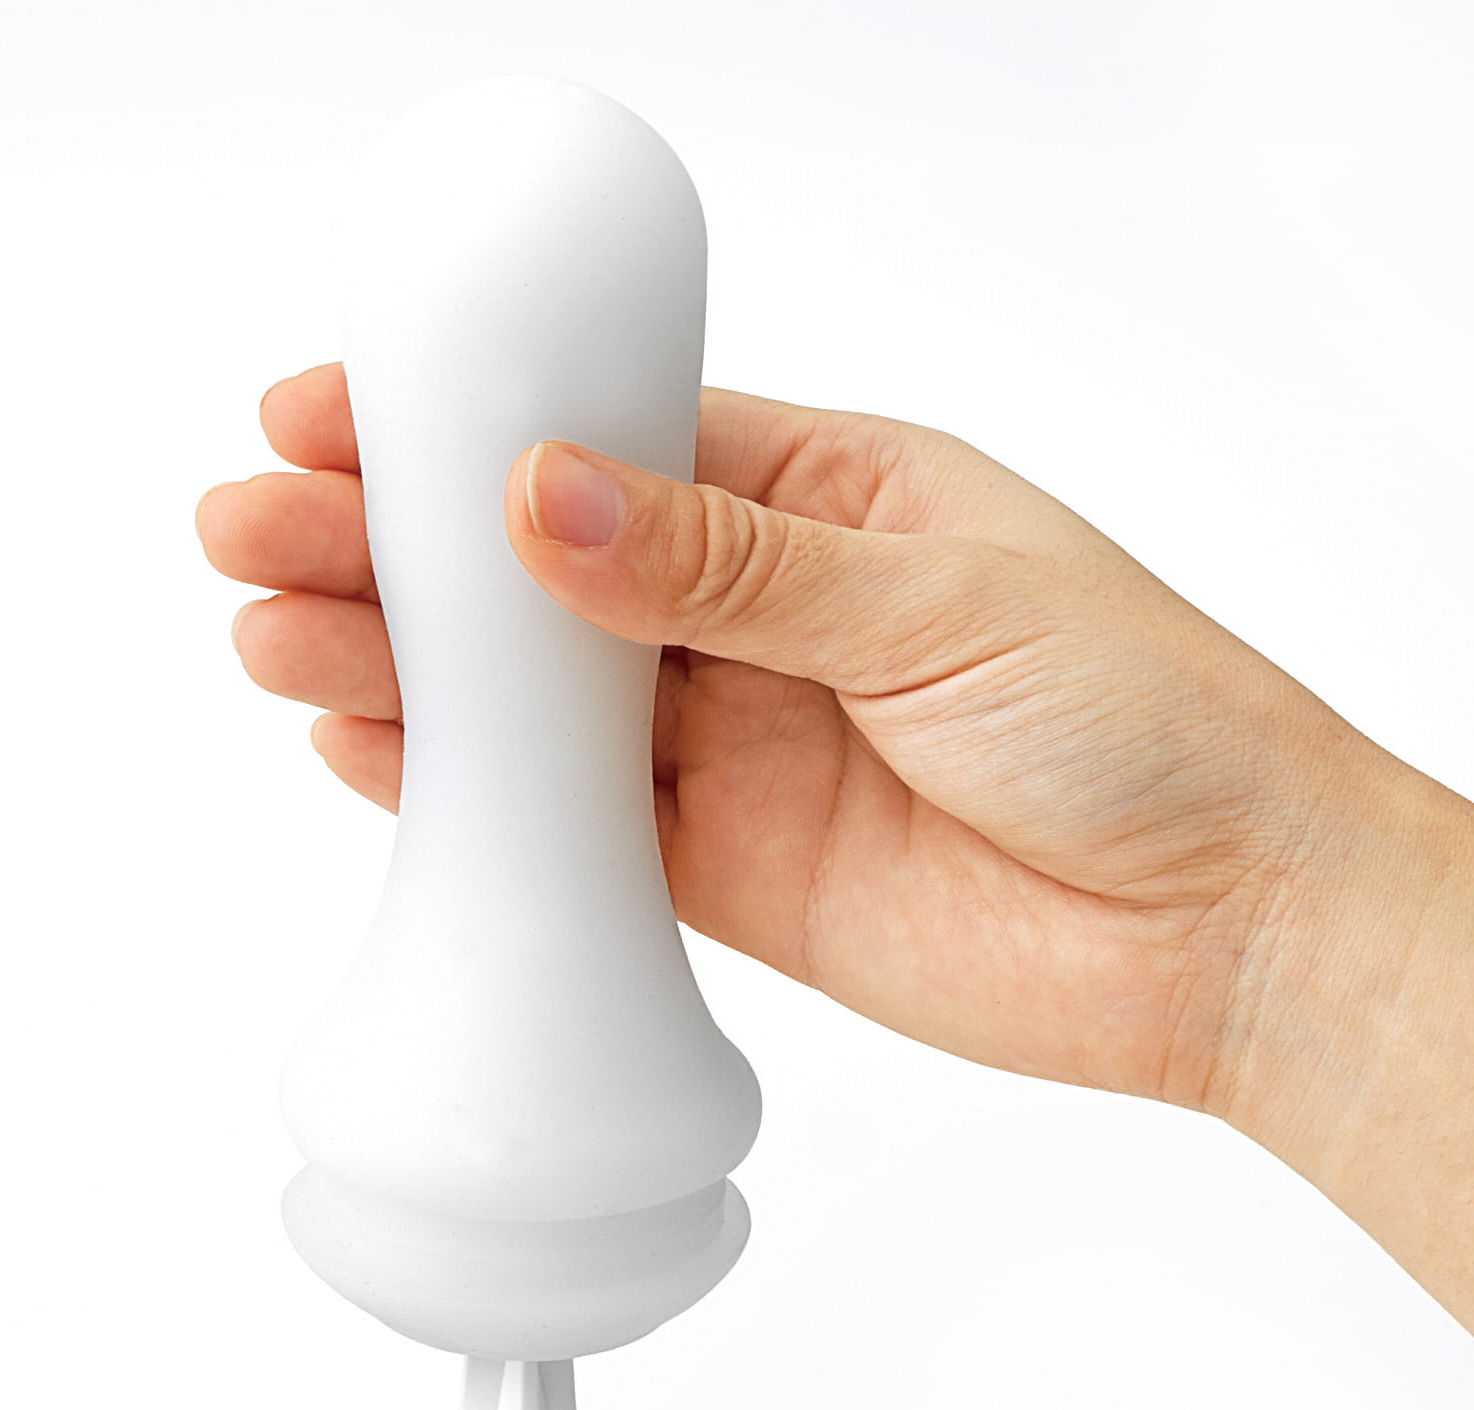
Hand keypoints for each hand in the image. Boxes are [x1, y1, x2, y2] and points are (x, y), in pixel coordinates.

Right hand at [201, 364, 1395, 1112]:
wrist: (1222, 935)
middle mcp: (758, 614)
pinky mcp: (719, 872)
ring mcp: (732, 745)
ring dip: (401, 671)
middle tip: (251, 529)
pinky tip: (364, 756)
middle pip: (535, 570)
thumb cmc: (1145, 723)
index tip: (334, 409)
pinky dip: (467, 800)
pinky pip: (567, 830)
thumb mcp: (940, 601)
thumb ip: (730, 565)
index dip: (463, 424)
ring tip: (273, 638)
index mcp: (823, 497)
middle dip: (391, 545)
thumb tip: (545, 502)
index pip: (605, 438)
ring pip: (532, 703)